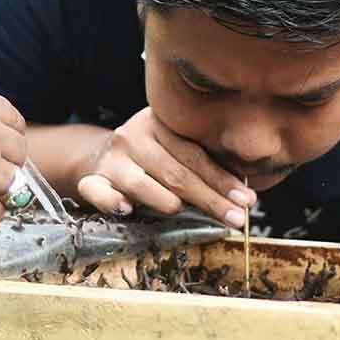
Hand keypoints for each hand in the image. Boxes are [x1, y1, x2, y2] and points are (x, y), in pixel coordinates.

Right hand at [75, 107, 253, 226]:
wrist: (103, 156)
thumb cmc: (155, 158)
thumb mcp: (177, 149)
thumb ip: (205, 163)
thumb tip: (246, 194)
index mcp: (159, 122)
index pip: (194, 154)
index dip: (223, 179)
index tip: (247, 199)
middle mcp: (134, 136)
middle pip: (174, 172)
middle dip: (209, 198)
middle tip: (235, 217)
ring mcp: (112, 159)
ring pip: (141, 183)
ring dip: (167, 202)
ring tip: (186, 213)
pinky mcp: (92, 179)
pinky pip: (97, 192)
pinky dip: (111, 201)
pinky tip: (127, 210)